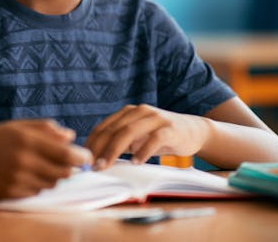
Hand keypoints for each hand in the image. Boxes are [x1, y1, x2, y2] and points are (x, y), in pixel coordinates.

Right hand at [0, 120, 92, 199]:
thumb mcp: (20, 126)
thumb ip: (46, 129)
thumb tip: (71, 137)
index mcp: (28, 140)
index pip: (67, 155)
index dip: (82, 157)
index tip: (86, 157)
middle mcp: (24, 161)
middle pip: (63, 173)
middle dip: (69, 168)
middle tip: (66, 162)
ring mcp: (17, 180)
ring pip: (51, 184)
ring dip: (53, 176)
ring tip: (42, 166)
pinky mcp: (11, 194)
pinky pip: (36, 193)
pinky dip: (38, 185)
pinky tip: (28, 175)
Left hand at [84, 104, 210, 168]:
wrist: (194, 131)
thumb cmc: (160, 137)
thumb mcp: (138, 138)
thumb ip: (121, 143)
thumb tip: (97, 158)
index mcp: (128, 112)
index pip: (104, 127)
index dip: (92, 143)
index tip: (83, 159)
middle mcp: (140, 111)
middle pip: (114, 129)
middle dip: (100, 148)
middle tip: (93, 166)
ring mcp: (155, 118)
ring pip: (129, 131)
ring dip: (115, 150)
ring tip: (106, 165)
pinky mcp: (170, 128)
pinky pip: (154, 139)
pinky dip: (143, 151)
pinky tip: (136, 162)